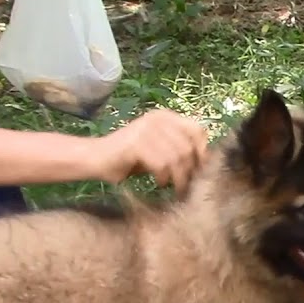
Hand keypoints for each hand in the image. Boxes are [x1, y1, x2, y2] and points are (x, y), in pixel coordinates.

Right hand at [90, 109, 210, 192]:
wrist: (96, 159)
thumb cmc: (130, 159)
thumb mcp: (160, 151)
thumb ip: (180, 150)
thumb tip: (207, 163)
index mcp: (165, 117)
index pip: (198, 130)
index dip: (202, 152)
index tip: (198, 171)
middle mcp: (158, 119)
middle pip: (189, 147)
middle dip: (189, 170)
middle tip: (183, 185)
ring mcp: (146, 129)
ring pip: (177, 157)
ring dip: (177, 177)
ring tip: (170, 185)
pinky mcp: (136, 143)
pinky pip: (162, 164)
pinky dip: (163, 177)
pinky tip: (158, 182)